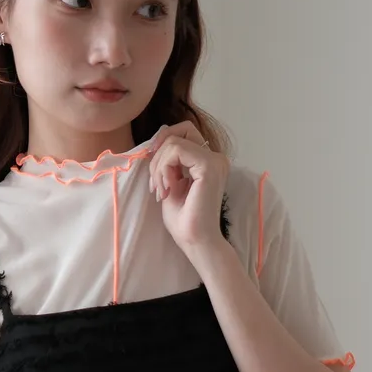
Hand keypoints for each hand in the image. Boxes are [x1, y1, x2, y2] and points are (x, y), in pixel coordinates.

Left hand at [147, 122, 230, 266]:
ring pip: (174, 141)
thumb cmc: (184, 220)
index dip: (163, 145)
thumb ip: (168, 162)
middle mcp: (216, 158)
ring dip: (158, 166)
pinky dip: (163, 168)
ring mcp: (215, 160)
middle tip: (155, 181)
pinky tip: (167, 189)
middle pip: (181, 130)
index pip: (184, 133)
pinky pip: (176, 150)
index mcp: (209, 161)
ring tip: (160, 190)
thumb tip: (156, 144)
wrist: (195, 241)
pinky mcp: (208, 166)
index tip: (155, 173)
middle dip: (159, 151)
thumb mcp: (171, 183)